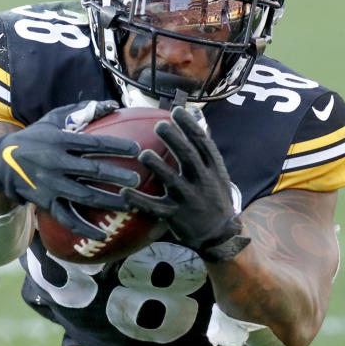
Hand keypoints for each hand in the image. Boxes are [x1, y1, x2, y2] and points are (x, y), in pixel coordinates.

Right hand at [0, 100, 140, 239]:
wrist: (1, 163)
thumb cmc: (35, 137)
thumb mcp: (52, 119)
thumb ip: (81, 110)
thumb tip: (112, 105)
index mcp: (59, 141)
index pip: (93, 143)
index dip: (116, 146)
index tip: (136, 149)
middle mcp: (56, 164)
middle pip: (92, 171)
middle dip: (116, 176)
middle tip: (137, 180)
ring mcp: (51, 185)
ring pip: (84, 196)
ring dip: (108, 202)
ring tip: (131, 204)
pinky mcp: (46, 203)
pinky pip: (68, 218)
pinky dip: (85, 229)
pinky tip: (103, 235)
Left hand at [121, 107, 249, 261]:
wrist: (220, 235)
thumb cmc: (214, 198)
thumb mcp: (218, 173)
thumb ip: (205, 148)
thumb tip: (198, 118)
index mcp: (213, 169)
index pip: (203, 143)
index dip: (190, 126)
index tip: (177, 110)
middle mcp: (203, 182)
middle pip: (189, 157)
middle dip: (175, 140)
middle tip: (160, 125)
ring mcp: (189, 200)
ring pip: (173, 181)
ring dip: (158, 167)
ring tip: (144, 154)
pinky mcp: (176, 216)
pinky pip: (155, 207)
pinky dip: (139, 200)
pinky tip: (124, 192)